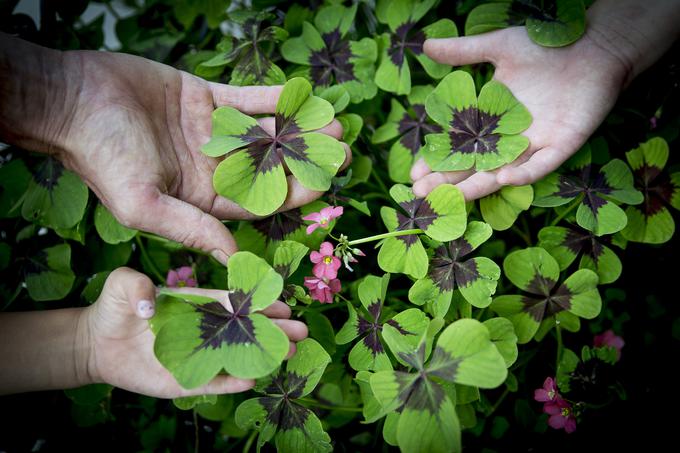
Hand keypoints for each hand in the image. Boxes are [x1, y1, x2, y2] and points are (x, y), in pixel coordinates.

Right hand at [57, 51, 349, 263]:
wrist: (72, 101)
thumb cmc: (102, 158)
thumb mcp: (145, 205)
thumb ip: (192, 229)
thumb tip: (234, 259)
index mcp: (200, 198)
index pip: (257, 203)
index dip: (293, 195)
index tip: (326, 186)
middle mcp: (210, 168)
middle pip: (269, 168)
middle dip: (305, 162)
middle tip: (342, 153)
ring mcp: (209, 132)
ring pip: (263, 133)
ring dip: (298, 129)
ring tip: (335, 125)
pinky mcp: (204, 98)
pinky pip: (246, 99)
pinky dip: (275, 98)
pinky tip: (304, 97)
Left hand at [81, 267, 307, 397]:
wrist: (97, 345)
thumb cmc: (114, 309)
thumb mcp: (120, 285)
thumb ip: (134, 283)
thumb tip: (151, 302)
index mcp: (197, 304)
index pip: (234, 302)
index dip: (259, 303)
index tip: (283, 303)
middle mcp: (204, 329)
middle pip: (244, 329)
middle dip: (273, 329)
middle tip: (300, 330)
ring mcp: (198, 355)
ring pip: (237, 355)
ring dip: (263, 354)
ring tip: (290, 353)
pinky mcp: (187, 379)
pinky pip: (214, 382)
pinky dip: (233, 381)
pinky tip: (254, 379)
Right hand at [410, 0, 678, 200]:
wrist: (594, 46)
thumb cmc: (546, 47)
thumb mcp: (499, 47)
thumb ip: (463, 51)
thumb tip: (425, 45)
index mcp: (491, 119)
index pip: (457, 146)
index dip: (436, 160)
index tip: (413, 172)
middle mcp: (509, 139)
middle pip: (472, 166)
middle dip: (446, 181)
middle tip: (419, 194)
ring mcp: (534, 145)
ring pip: (500, 173)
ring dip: (476, 187)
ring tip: (450, 198)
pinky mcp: (561, 145)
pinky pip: (540, 166)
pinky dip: (524, 174)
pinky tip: (503, 179)